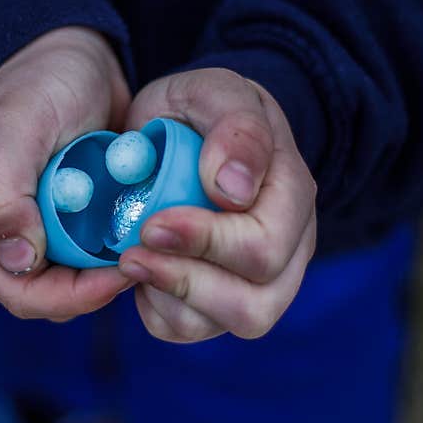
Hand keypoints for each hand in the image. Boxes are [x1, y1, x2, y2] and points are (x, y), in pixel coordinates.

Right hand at [0, 27, 133, 320]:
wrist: (71, 57)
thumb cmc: (39, 83)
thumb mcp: (17, 126)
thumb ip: (0, 193)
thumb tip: (17, 261)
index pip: (19, 291)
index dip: (73, 294)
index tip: (123, 266)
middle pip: (46, 298)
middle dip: (94, 288)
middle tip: (143, 257)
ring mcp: (29, 233)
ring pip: (71, 285)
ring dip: (106, 274)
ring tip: (142, 241)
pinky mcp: (61, 226)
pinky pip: (87, 262)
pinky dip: (112, 255)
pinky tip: (138, 234)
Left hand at [118, 69, 316, 341]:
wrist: (185, 133)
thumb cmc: (200, 112)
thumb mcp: (213, 92)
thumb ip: (235, 127)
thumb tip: (234, 189)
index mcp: (292, 195)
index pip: (264, 247)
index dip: (206, 243)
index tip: (152, 223)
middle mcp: (289, 250)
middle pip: (255, 306)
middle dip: (184, 279)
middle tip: (131, 250)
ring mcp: (259, 283)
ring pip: (225, 326)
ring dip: (170, 299)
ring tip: (132, 259)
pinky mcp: (219, 303)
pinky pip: (190, 329)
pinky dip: (159, 309)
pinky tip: (144, 272)